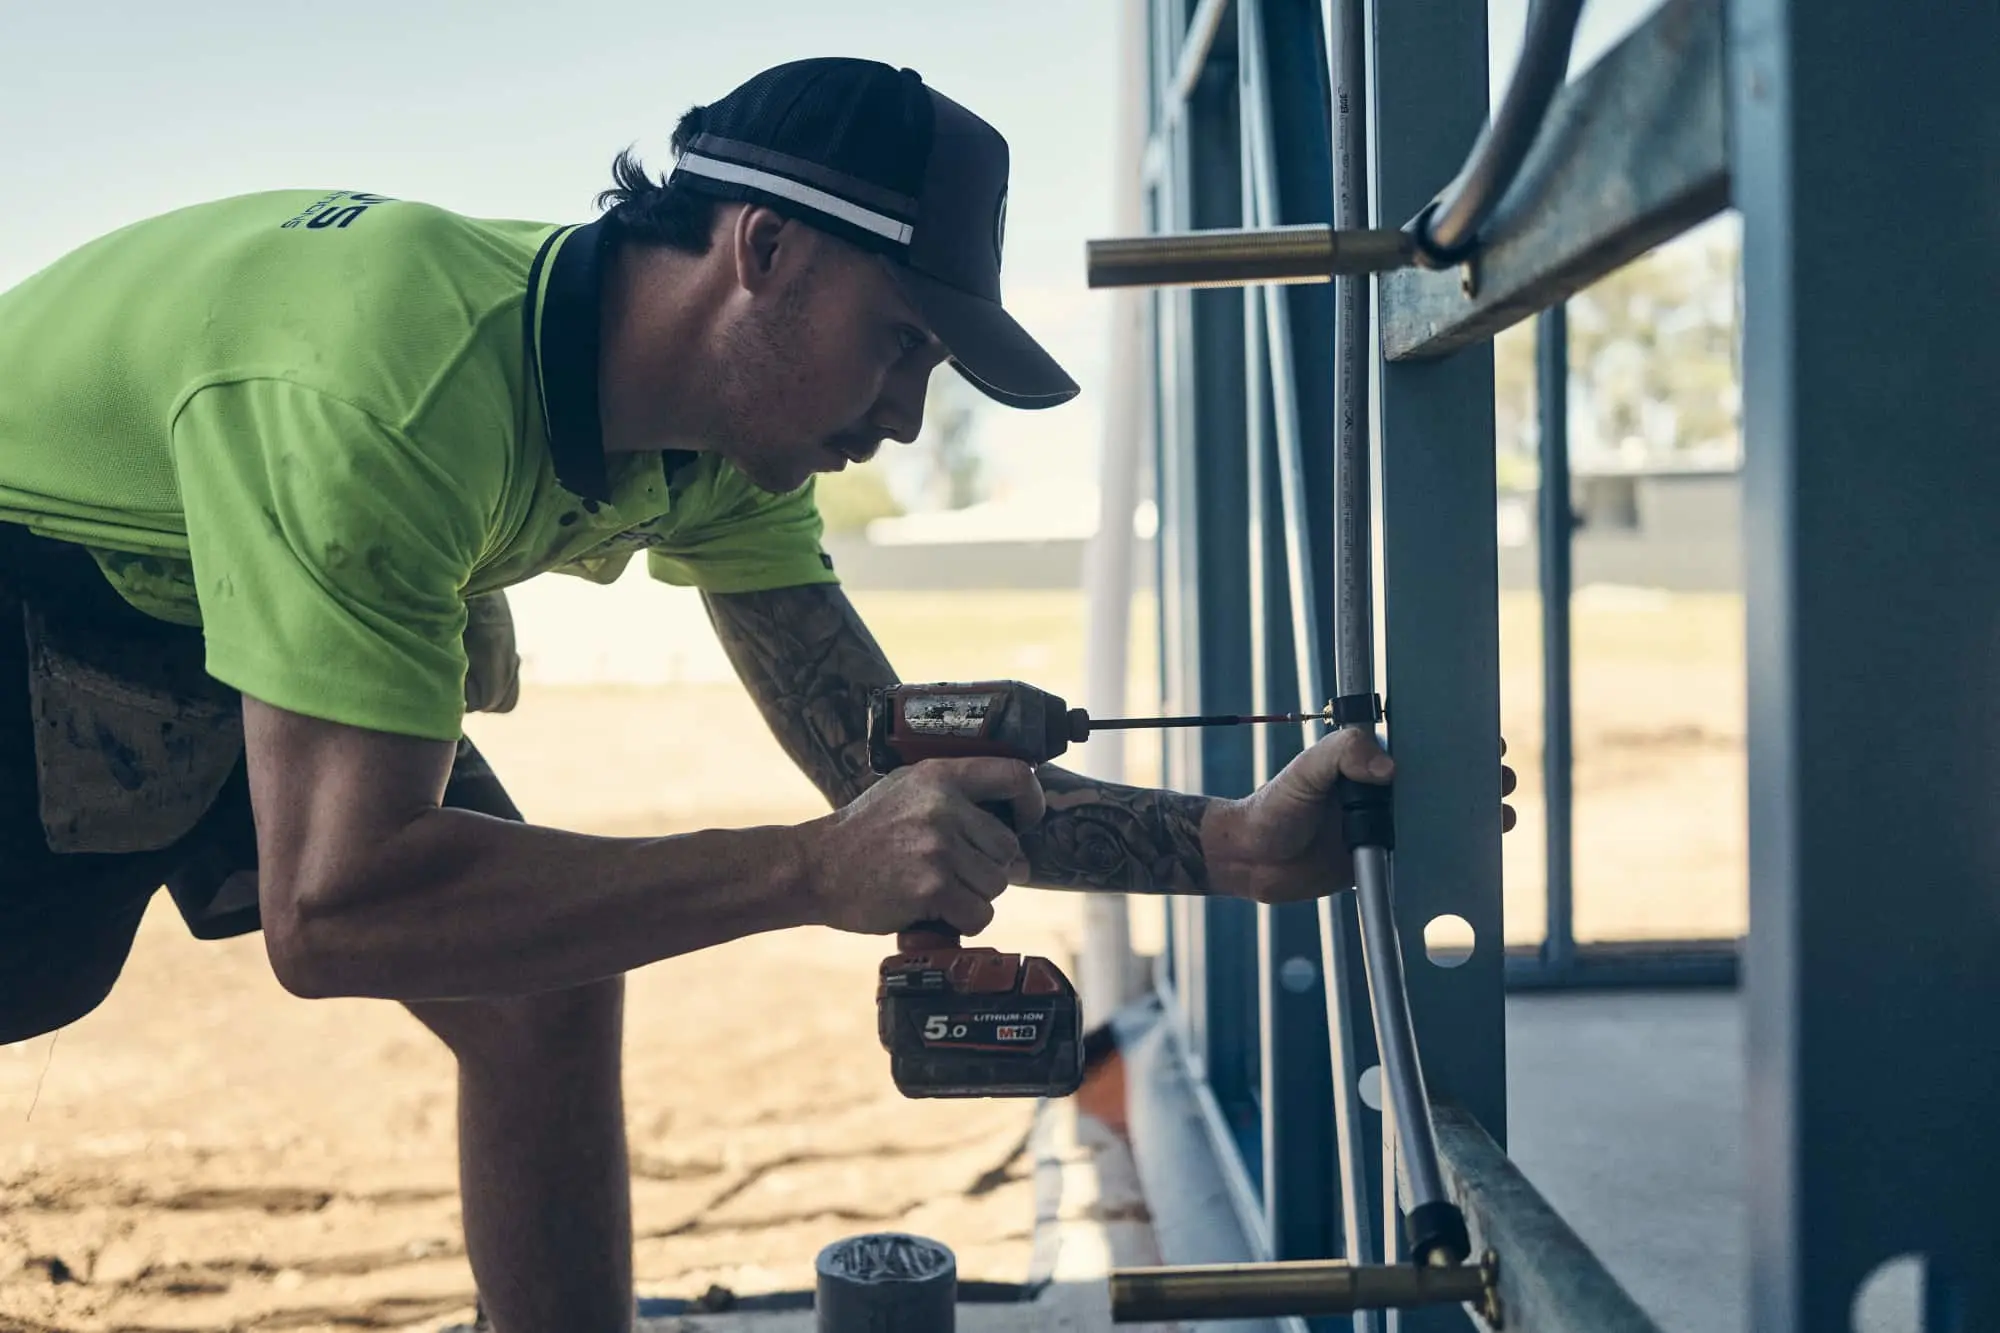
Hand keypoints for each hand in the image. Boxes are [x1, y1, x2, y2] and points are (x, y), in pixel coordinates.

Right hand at [799, 758, 1045, 936]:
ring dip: (974, 896)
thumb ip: (959, 803)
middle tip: (952, 871)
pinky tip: (935, 911)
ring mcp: (938, 848)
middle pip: (1008, 847)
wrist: (814, 867)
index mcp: (940, 776)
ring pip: (996, 884)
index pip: (1015, 776)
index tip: (1027, 819)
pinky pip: (979, 914)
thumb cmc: (865, 832)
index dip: (1031, 801)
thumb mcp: (906, 791)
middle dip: (988, 867)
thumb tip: (1019, 850)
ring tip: (937, 889)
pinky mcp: (931, 888)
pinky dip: (963, 921)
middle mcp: (944, 807)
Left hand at [1203, 729, 1518, 905]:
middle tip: (1499, 781)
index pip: (1424, 745)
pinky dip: (1452, 859)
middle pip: (1444, 782)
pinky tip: (1477, 858)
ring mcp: (1387, 828)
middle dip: (1479, 779)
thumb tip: (1390, 769)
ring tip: (1500, 817)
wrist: (1250, 860)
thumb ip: (1343, 754)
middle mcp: (1385, 793)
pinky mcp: (1384, 862)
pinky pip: (1426, 860)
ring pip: (1443, 821)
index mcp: (1370, 763)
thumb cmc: (1274, 806)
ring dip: (1475, 818)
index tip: (1487, 741)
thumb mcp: (1306, 770)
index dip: (1458, 741)